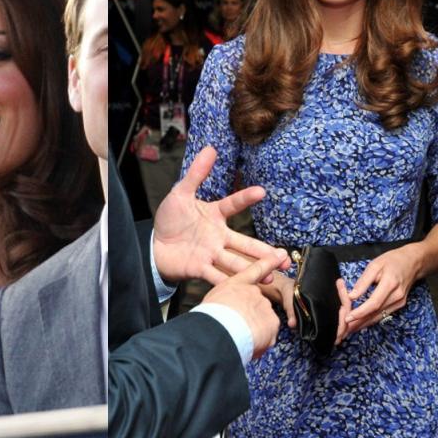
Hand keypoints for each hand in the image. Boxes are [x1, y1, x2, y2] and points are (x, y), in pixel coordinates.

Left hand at [152, 146, 288, 284]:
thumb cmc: (170, 219)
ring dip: (253, 269)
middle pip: (244, 243)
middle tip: (283, 255)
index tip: (261, 191)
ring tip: (272, 275)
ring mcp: (210, 254)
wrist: (154, 246)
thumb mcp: (180, 193)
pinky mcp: (200, 268)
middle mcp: (218, 237)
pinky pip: (216, 276)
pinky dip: (228, 283)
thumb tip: (210, 148)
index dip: (245, 198)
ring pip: (235, 262)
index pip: (232, 205)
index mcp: (214, 216)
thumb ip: (196, 174)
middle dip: (264, 251)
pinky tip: (243, 289)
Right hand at [202, 257, 282, 359]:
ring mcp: (264, 305)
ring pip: (264, 319)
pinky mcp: (272, 320)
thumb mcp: (213, 299)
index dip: (269, 261)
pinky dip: (262, 340)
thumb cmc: (210, 316)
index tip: (280, 255)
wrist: (219, 329)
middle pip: (258, 302)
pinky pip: (270, 333)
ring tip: (240, 335)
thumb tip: (227, 305)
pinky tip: (250, 341)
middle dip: (251, 314)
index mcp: (236, 283)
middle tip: (237, 325)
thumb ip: (225, 298)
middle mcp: (252, 291)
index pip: (255, 269)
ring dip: (256, 328)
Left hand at [342, 244, 422, 335]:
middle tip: (345, 329)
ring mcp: (400, 302)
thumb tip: (352, 295)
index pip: (374, 303)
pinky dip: (372, 319)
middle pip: (376, 313)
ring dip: (365, 324)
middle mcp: (397, 296)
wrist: (413, 262)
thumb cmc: (393, 260)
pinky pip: (384, 314)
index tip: (348, 317)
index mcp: (390, 284)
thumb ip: (363, 281)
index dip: (360, 312)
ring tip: (351, 329)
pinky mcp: (399, 304)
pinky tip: (362, 323)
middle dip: (360, 322)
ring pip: (380, 316)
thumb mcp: (375, 265)